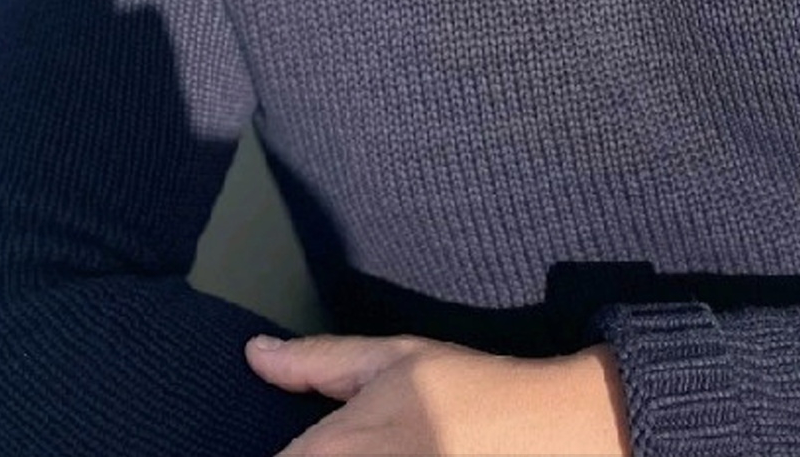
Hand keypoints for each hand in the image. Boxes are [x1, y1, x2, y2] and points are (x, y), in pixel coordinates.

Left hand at [246, 332, 632, 455]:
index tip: (292, 444)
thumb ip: (317, 361)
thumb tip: (254, 354)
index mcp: (330, 452)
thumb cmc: (467, 389)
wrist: (545, 432)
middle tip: (334, 441)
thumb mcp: (393, 357)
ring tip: (377, 444)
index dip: (280, 454)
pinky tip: (390, 456)